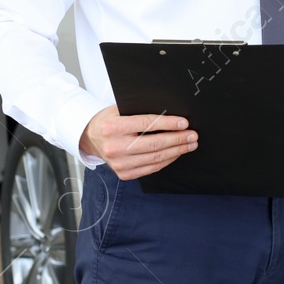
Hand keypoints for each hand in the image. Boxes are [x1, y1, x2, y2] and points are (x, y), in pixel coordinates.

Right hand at [80, 105, 197, 180]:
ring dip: (176, 151)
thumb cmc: (109, 121)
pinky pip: (151, 168)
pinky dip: (167, 160)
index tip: (184, 123)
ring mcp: (118, 163)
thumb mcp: (119, 110)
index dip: (168, 124)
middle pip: (154, 144)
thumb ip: (140, 112)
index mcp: (112, 127)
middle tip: (192, 135)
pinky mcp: (124, 173)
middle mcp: (114, 147)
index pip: (147, 124)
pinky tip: (176, 153)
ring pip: (155, 158)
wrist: (90, 138)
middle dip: (178, 139)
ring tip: (189, 144)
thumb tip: (170, 113)